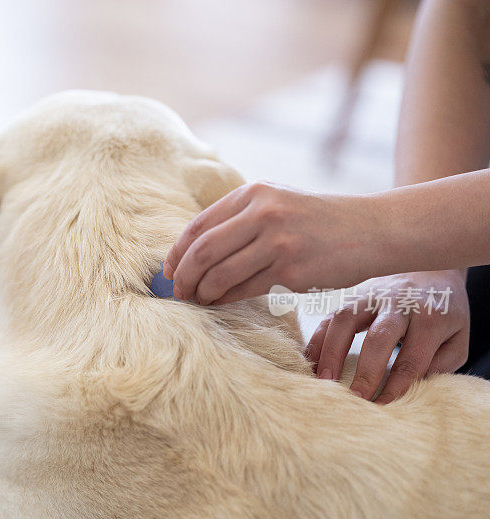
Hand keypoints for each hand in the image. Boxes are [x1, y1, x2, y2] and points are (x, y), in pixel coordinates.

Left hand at [163, 182, 378, 304]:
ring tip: (197, 300)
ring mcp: (277, 241)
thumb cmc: (318, 221)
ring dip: (201, 292)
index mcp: (253, 193)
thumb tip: (191, 253)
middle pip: (202, 251)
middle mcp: (262, 213)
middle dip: (182, 276)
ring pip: (219, 274)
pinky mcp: (291, 269)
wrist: (373, 229)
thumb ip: (239, 219)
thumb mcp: (277, 203)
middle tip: (177, 292)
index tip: (168, 271)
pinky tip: (220, 302)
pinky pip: (244, 290)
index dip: (176, 253)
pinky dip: (225, 299)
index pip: (198, 226)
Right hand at [305, 271, 469, 402]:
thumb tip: (411, 385)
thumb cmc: (444, 311)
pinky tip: (311, 361)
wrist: (431, 269)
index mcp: (431, 317)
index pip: (412, 358)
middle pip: (379, 338)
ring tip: (324, 379)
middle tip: (354, 398)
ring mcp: (372, 296)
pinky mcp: (352, 296)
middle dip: (366, 372)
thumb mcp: (458, 338)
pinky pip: (329, 316)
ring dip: (332, 352)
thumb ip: (441, 363)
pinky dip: (317, 339)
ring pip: (345, 320)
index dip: (396, 386)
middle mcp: (399, 303)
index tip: (383, 406)